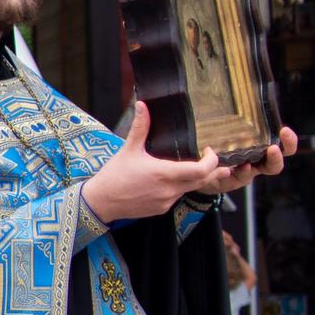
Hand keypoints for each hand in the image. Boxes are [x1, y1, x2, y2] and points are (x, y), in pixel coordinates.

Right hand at [81, 106, 297, 222]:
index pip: (202, 170)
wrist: (100, 202)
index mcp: (164, 173)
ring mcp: (166, 201)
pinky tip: (168, 181)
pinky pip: (177, 197)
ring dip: (195, 179)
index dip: (212, 160)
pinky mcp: (161, 209)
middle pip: (204, 181)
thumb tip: (142, 105)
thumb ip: (141, 127)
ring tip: (193, 168)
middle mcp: (169, 190)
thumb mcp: (128, 149)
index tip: (208, 151)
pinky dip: (179, 188)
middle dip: (213, 170)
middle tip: (214, 160)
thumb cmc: (114, 176)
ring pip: (190, 189)